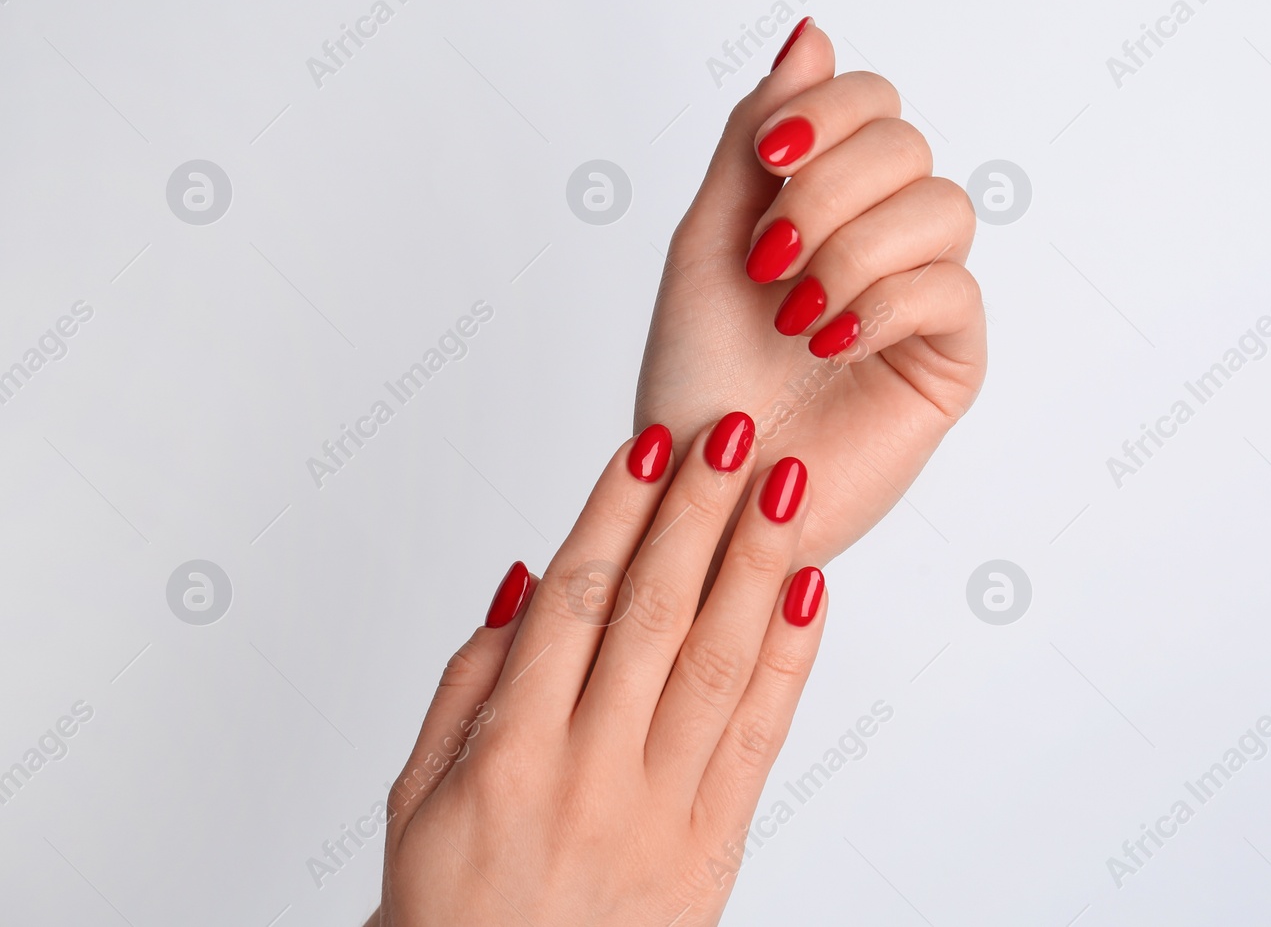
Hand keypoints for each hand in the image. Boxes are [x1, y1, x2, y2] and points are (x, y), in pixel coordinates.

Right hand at [374, 413, 824, 925]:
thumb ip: (470, 681)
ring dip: (754, 563)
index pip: (575, 600)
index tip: (648, 446)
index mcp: (508, 749)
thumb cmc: (454, 909)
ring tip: (783, 487)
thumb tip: (528, 579)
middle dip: (696, 513)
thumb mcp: (418, 795)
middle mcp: (587, 769)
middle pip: (653, 613)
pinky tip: (807, 591)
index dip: (615, 514)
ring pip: (715, 662)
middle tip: (733, 436)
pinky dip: (787, 658)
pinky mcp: (712, 846)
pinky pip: (758, 737)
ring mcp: (657, 808)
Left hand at [637, 19, 984, 565]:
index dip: (827, 112)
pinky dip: (881, 303)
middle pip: (908, 144)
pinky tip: (828, 341)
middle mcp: (881, 236)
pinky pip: (952, 289)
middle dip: (829, 189)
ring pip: (942, 208)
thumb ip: (754, 136)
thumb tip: (811, 33)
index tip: (768, 161)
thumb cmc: (695, 374)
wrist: (699, 486)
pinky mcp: (948, 360)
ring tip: (793, 315)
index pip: (873, 101)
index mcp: (826, 198)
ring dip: (853, 250)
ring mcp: (920, 296)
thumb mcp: (706, 236)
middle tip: (769, 257)